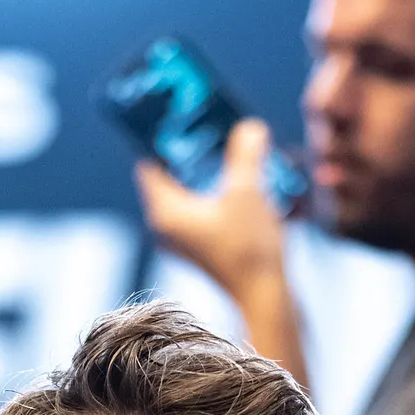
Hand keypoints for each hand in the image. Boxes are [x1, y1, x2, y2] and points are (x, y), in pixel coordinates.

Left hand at [135, 117, 289, 301]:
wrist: (266, 297)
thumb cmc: (250, 248)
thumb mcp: (248, 189)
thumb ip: (246, 152)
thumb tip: (249, 127)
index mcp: (165, 211)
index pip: (148, 163)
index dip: (162, 138)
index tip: (179, 116)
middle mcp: (166, 228)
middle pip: (169, 177)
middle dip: (189, 153)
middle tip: (208, 127)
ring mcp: (183, 242)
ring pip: (187, 194)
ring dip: (206, 174)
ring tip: (228, 151)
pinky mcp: (201, 250)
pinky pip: (201, 211)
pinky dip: (215, 195)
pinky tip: (239, 182)